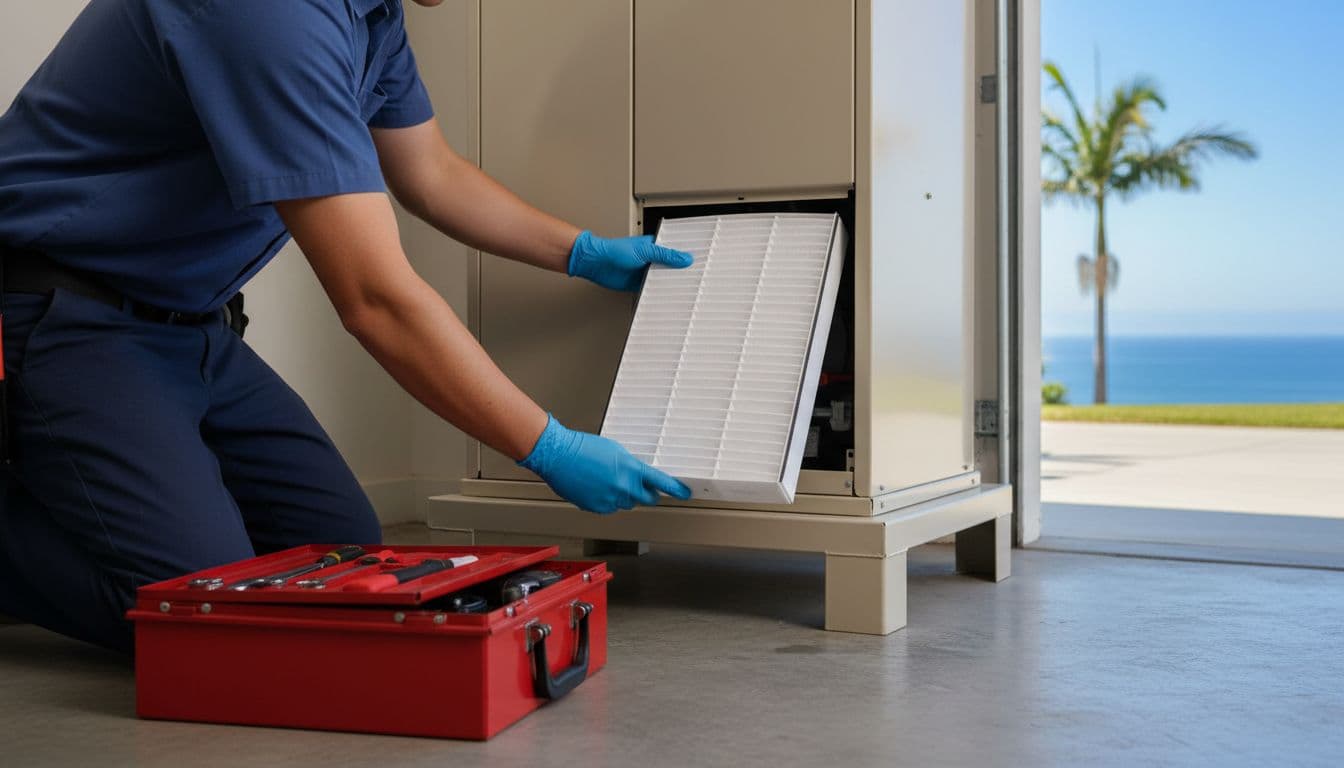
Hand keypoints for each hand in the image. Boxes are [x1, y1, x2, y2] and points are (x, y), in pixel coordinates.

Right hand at [519, 414, 692, 513]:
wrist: (559, 455)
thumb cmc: (582, 448)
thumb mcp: (615, 450)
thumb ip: (630, 465)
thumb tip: (637, 475)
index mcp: (630, 469)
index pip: (661, 482)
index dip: (675, 489)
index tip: (684, 493)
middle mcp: (622, 487)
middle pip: (646, 499)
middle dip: (647, 494)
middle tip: (642, 488)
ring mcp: (610, 499)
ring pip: (627, 503)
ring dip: (624, 496)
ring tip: (608, 481)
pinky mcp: (597, 507)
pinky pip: (610, 507)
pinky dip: (607, 500)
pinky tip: (597, 487)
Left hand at [568, 230, 693, 290]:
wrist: (596, 263)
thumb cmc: (614, 250)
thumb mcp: (644, 251)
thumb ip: (665, 255)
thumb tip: (685, 258)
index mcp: (656, 246)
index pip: (677, 251)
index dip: (688, 257)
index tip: (702, 262)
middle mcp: (653, 259)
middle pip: (673, 268)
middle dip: (682, 273)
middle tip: (697, 279)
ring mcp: (647, 272)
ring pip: (664, 280)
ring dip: (671, 285)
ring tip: (686, 291)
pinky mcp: (640, 285)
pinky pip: (654, 291)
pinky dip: (659, 294)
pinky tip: (668, 298)